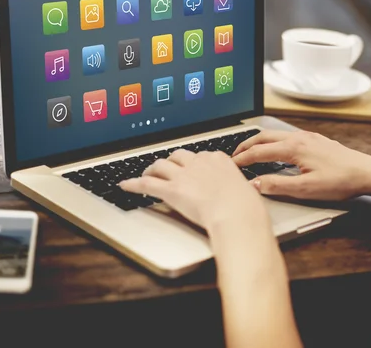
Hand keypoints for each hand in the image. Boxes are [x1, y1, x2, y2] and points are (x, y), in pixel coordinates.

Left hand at [120, 150, 268, 231]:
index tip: (191, 167)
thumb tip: (238, 193)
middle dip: (171, 161)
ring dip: (152, 169)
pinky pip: (147, 184)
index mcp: (218, 159)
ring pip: (161, 165)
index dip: (192, 162)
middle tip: (167, 168)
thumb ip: (236, 187)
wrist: (236, 214)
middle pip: (178, 155)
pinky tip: (125, 185)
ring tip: (147, 173)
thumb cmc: (245, 206)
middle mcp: (199, 163)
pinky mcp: (171, 190)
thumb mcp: (245, 189)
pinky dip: (133, 184)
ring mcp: (184, 175)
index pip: (200, 155)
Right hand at [233, 130, 370, 200]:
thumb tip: (254, 184)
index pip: (259, 152)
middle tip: (233, 155)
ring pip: (275, 134)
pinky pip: (287, 136)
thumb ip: (277, 185)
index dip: (242, 159)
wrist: (367, 173)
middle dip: (246, 145)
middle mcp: (299, 138)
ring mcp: (308, 137)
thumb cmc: (340, 181)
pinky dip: (273, 141)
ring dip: (259, 142)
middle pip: (264, 137)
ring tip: (249, 151)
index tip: (231, 165)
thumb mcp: (306, 189)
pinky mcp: (316, 140)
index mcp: (294, 148)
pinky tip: (275, 150)